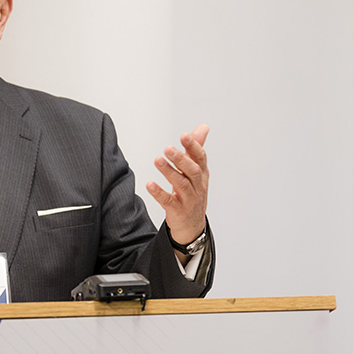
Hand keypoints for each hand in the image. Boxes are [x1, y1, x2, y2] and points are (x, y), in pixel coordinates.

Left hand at [146, 124, 209, 247]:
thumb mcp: (196, 171)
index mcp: (202, 174)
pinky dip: (159, 193)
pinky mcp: (178, 212)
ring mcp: (189, 200)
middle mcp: (198, 187)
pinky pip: (169, 202)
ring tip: (158, 161)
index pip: (201, 158)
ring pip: (181, 185)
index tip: (184, 135)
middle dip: (181, 159)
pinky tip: (150, 184)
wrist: (192, 226)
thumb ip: (196, 149)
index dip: (194, 146)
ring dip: (169, 172)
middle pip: (192, 171)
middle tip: (167, 148)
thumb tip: (203, 127)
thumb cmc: (193, 194)